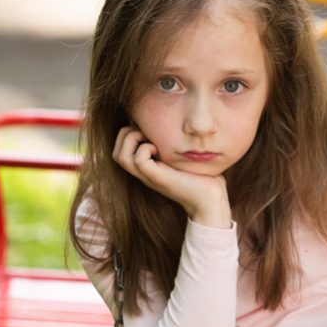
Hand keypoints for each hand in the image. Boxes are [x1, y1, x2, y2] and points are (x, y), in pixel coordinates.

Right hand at [112, 126, 230, 227]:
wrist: (210, 201)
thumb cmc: (202, 178)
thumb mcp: (183, 158)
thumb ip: (174, 146)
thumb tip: (178, 125)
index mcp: (148, 169)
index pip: (120, 150)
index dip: (128, 135)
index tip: (149, 130)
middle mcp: (144, 173)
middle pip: (116, 153)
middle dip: (126, 135)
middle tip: (147, 133)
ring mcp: (150, 177)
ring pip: (121, 156)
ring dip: (132, 140)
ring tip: (151, 140)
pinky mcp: (159, 178)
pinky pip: (138, 160)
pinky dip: (145, 149)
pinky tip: (160, 149)